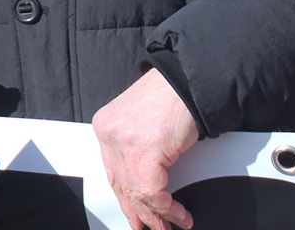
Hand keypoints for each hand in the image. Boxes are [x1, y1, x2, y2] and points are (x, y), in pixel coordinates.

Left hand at [91, 69, 200, 229]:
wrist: (188, 80)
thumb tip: (141, 186)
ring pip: (137, 193)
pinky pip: (152, 192)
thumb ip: (134, 150)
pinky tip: (180, 215)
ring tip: (171, 225)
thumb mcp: (142, 124)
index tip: (136, 215)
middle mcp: (110, 133)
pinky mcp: (145, 149)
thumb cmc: (171, 97)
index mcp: (106, 126)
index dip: (126, 200)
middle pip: (122, 186)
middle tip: (153, 228)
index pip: (113, 174)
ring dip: (158, 215)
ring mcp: (125, 141)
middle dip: (139, 213)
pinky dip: (169, 208)